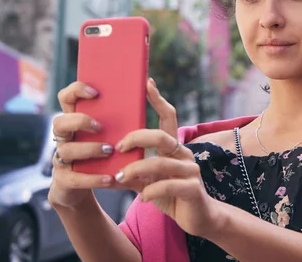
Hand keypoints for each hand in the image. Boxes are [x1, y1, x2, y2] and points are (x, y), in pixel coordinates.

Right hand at [48, 82, 113, 209]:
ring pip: (66, 150)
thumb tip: (148, 86)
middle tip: (99, 126)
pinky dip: (93, 178)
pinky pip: (75, 178)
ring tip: (109, 150)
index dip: (76, 91)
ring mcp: (62, 158)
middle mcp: (65, 138)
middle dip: (79, 121)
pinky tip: (110, 178)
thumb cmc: (105, 153)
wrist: (86, 185)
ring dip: (89, 149)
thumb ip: (122, 115)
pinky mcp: (65, 180)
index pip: (66, 98)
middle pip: (59, 122)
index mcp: (76, 121)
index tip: (96, 92)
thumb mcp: (113, 133)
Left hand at [113, 78, 222, 237]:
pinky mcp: (192, 189)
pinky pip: (168, 185)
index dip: (158, 100)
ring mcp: (190, 170)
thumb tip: (103, 168)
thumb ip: (131, 172)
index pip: (168, 117)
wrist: (198, 219)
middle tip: (118, 147)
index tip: (147, 83)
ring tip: (120, 178)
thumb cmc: (171, 195)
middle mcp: (184, 154)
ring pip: (161, 162)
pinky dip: (151, 191)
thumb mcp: (147, 181)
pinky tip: (142, 198)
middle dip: (137, 138)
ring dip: (136, 169)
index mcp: (174, 147)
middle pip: (162, 135)